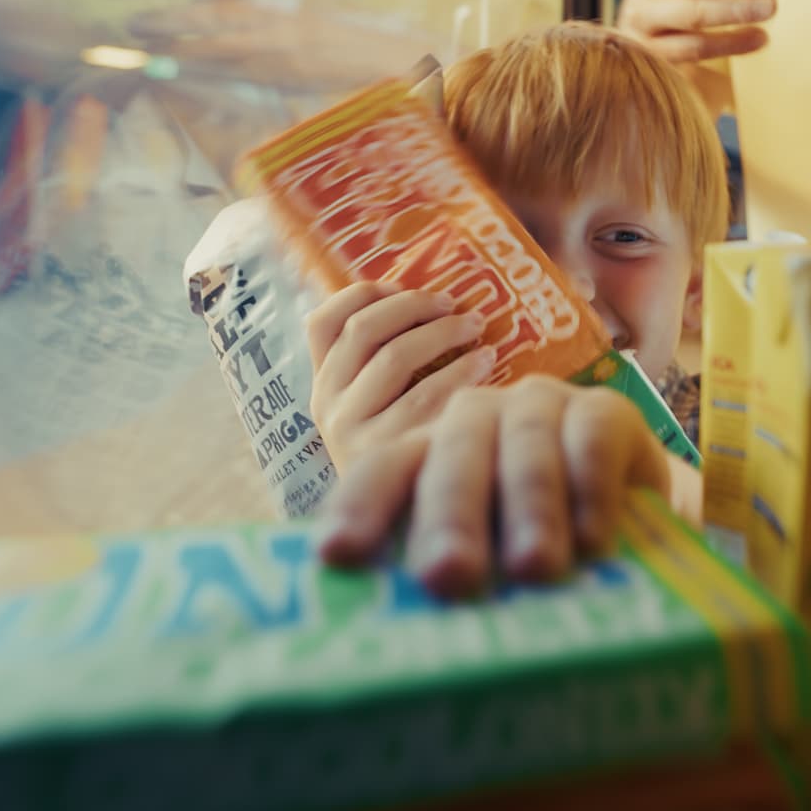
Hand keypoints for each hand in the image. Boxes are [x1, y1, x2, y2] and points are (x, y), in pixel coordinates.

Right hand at [304, 281, 495, 467]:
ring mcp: (351, 430)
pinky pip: (425, 396)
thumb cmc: (407, 448)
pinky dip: (460, 371)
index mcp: (322, 385)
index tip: (404, 285)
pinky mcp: (384, 454)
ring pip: (394, 355)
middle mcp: (327, 404)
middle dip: (414, 306)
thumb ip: (386, 363)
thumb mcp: (379, 407)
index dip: (363, 294)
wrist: (407, 525)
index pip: (322, 323)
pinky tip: (488, 362)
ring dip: (443, 332)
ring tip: (478, 327)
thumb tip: (438, 300)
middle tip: (456, 304)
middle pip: (364, 330)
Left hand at [319, 377, 674, 597]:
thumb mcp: (489, 561)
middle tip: (449, 576)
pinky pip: (591, 441)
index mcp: (426, 453)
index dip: (360, 509)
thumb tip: (401, 656)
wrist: (629, 510)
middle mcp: (474, 420)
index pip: (384, 472)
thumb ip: (449, 581)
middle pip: (451, 460)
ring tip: (534, 570)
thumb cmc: (538, 544)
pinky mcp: (605, 411)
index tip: (339, 556)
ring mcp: (540, 408)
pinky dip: (591, 490)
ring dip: (529, 510)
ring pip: (525, 448)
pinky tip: (595, 542)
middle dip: (449, 518)